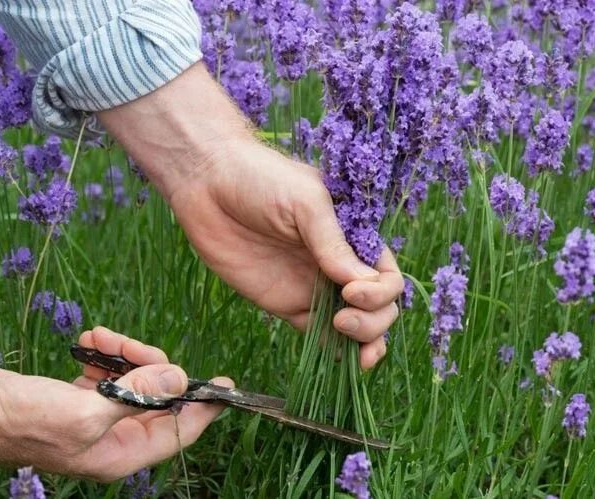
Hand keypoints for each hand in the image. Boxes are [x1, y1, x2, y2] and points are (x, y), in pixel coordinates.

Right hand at [0, 327, 232, 480]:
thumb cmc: (23, 420)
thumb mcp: (85, 410)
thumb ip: (138, 396)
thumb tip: (180, 381)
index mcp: (120, 454)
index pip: (178, 432)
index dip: (203, 408)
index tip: (225, 384)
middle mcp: (114, 439)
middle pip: (158, 399)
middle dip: (150, 366)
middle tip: (130, 346)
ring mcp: (98, 418)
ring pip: (135, 380)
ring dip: (124, 354)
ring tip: (100, 336)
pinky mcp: (81, 399)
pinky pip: (110, 373)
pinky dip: (105, 354)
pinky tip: (90, 339)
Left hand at [167, 141, 402, 368]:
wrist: (207, 183)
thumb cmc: (262, 178)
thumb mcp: (306, 202)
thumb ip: (333, 244)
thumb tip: (362, 285)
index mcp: (354, 237)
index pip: (387, 277)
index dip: (380, 292)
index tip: (351, 292)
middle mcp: (340, 266)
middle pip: (378, 307)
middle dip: (373, 322)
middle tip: (343, 320)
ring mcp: (314, 288)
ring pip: (354, 327)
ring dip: (363, 343)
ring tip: (356, 358)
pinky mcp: (287, 305)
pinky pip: (318, 335)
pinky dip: (333, 352)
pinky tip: (338, 361)